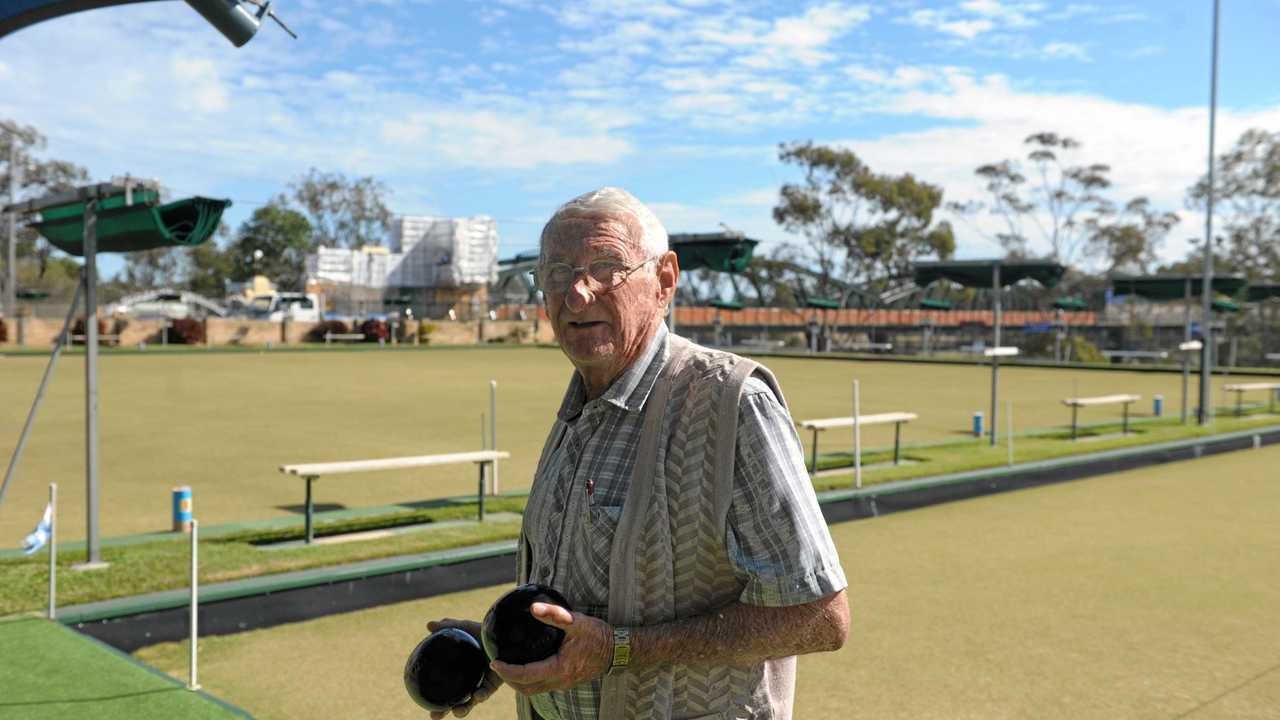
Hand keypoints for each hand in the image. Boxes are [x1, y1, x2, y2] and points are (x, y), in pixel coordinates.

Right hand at [424, 618, 503, 718]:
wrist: (504, 632)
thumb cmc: (483, 631)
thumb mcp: (465, 627)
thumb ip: (448, 627)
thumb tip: (428, 625)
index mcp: (461, 672)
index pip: (447, 690)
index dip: (438, 703)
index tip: (429, 710)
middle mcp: (471, 680)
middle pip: (457, 700)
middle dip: (446, 711)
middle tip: (435, 716)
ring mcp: (483, 682)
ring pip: (472, 700)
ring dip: (464, 708)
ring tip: (457, 711)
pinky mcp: (496, 681)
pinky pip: (487, 690)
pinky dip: (481, 694)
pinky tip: (476, 696)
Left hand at [489, 602, 612, 694]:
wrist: (619, 650)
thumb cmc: (598, 636)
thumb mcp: (576, 621)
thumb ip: (554, 614)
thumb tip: (533, 607)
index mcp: (560, 668)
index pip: (526, 675)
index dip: (507, 671)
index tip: (494, 662)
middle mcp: (560, 680)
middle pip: (527, 689)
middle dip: (509, 680)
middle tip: (498, 666)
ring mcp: (564, 683)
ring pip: (535, 690)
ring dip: (519, 682)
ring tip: (508, 668)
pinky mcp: (568, 681)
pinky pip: (544, 686)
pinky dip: (530, 680)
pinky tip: (528, 667)